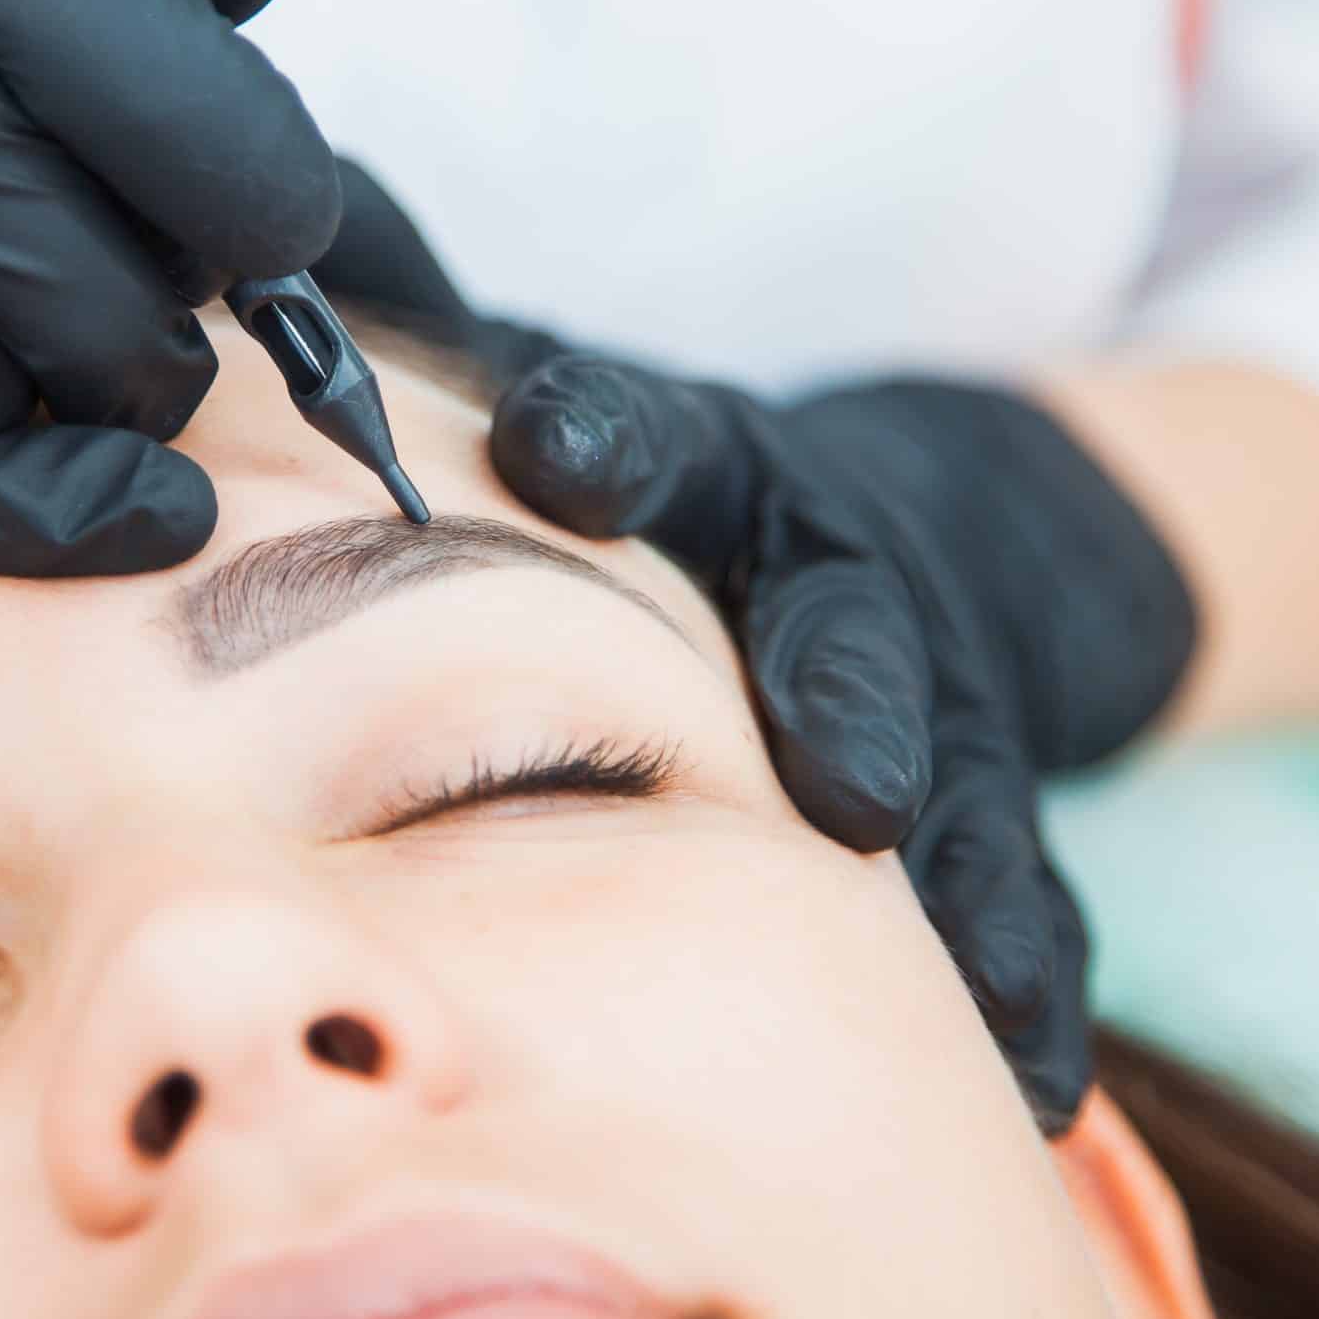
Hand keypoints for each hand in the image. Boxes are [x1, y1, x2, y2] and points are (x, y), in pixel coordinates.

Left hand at [313, 162, 1195, 1128]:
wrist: (916, 522)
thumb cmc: (671, 495)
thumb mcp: (567, 413)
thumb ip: (428, 365)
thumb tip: (287, 241)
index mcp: (698, 472)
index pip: (643, 439)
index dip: (597, 439)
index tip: (555, 458)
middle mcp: (822, 574)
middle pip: (845, 624)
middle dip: (849, 697)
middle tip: (850, 791)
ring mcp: (928, 688)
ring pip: (961, 772)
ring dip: (966, 875)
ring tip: (977, 993)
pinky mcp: (992, 792)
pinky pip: (1024, 886)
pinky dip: (1031, 976)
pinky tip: (1030, 1076)